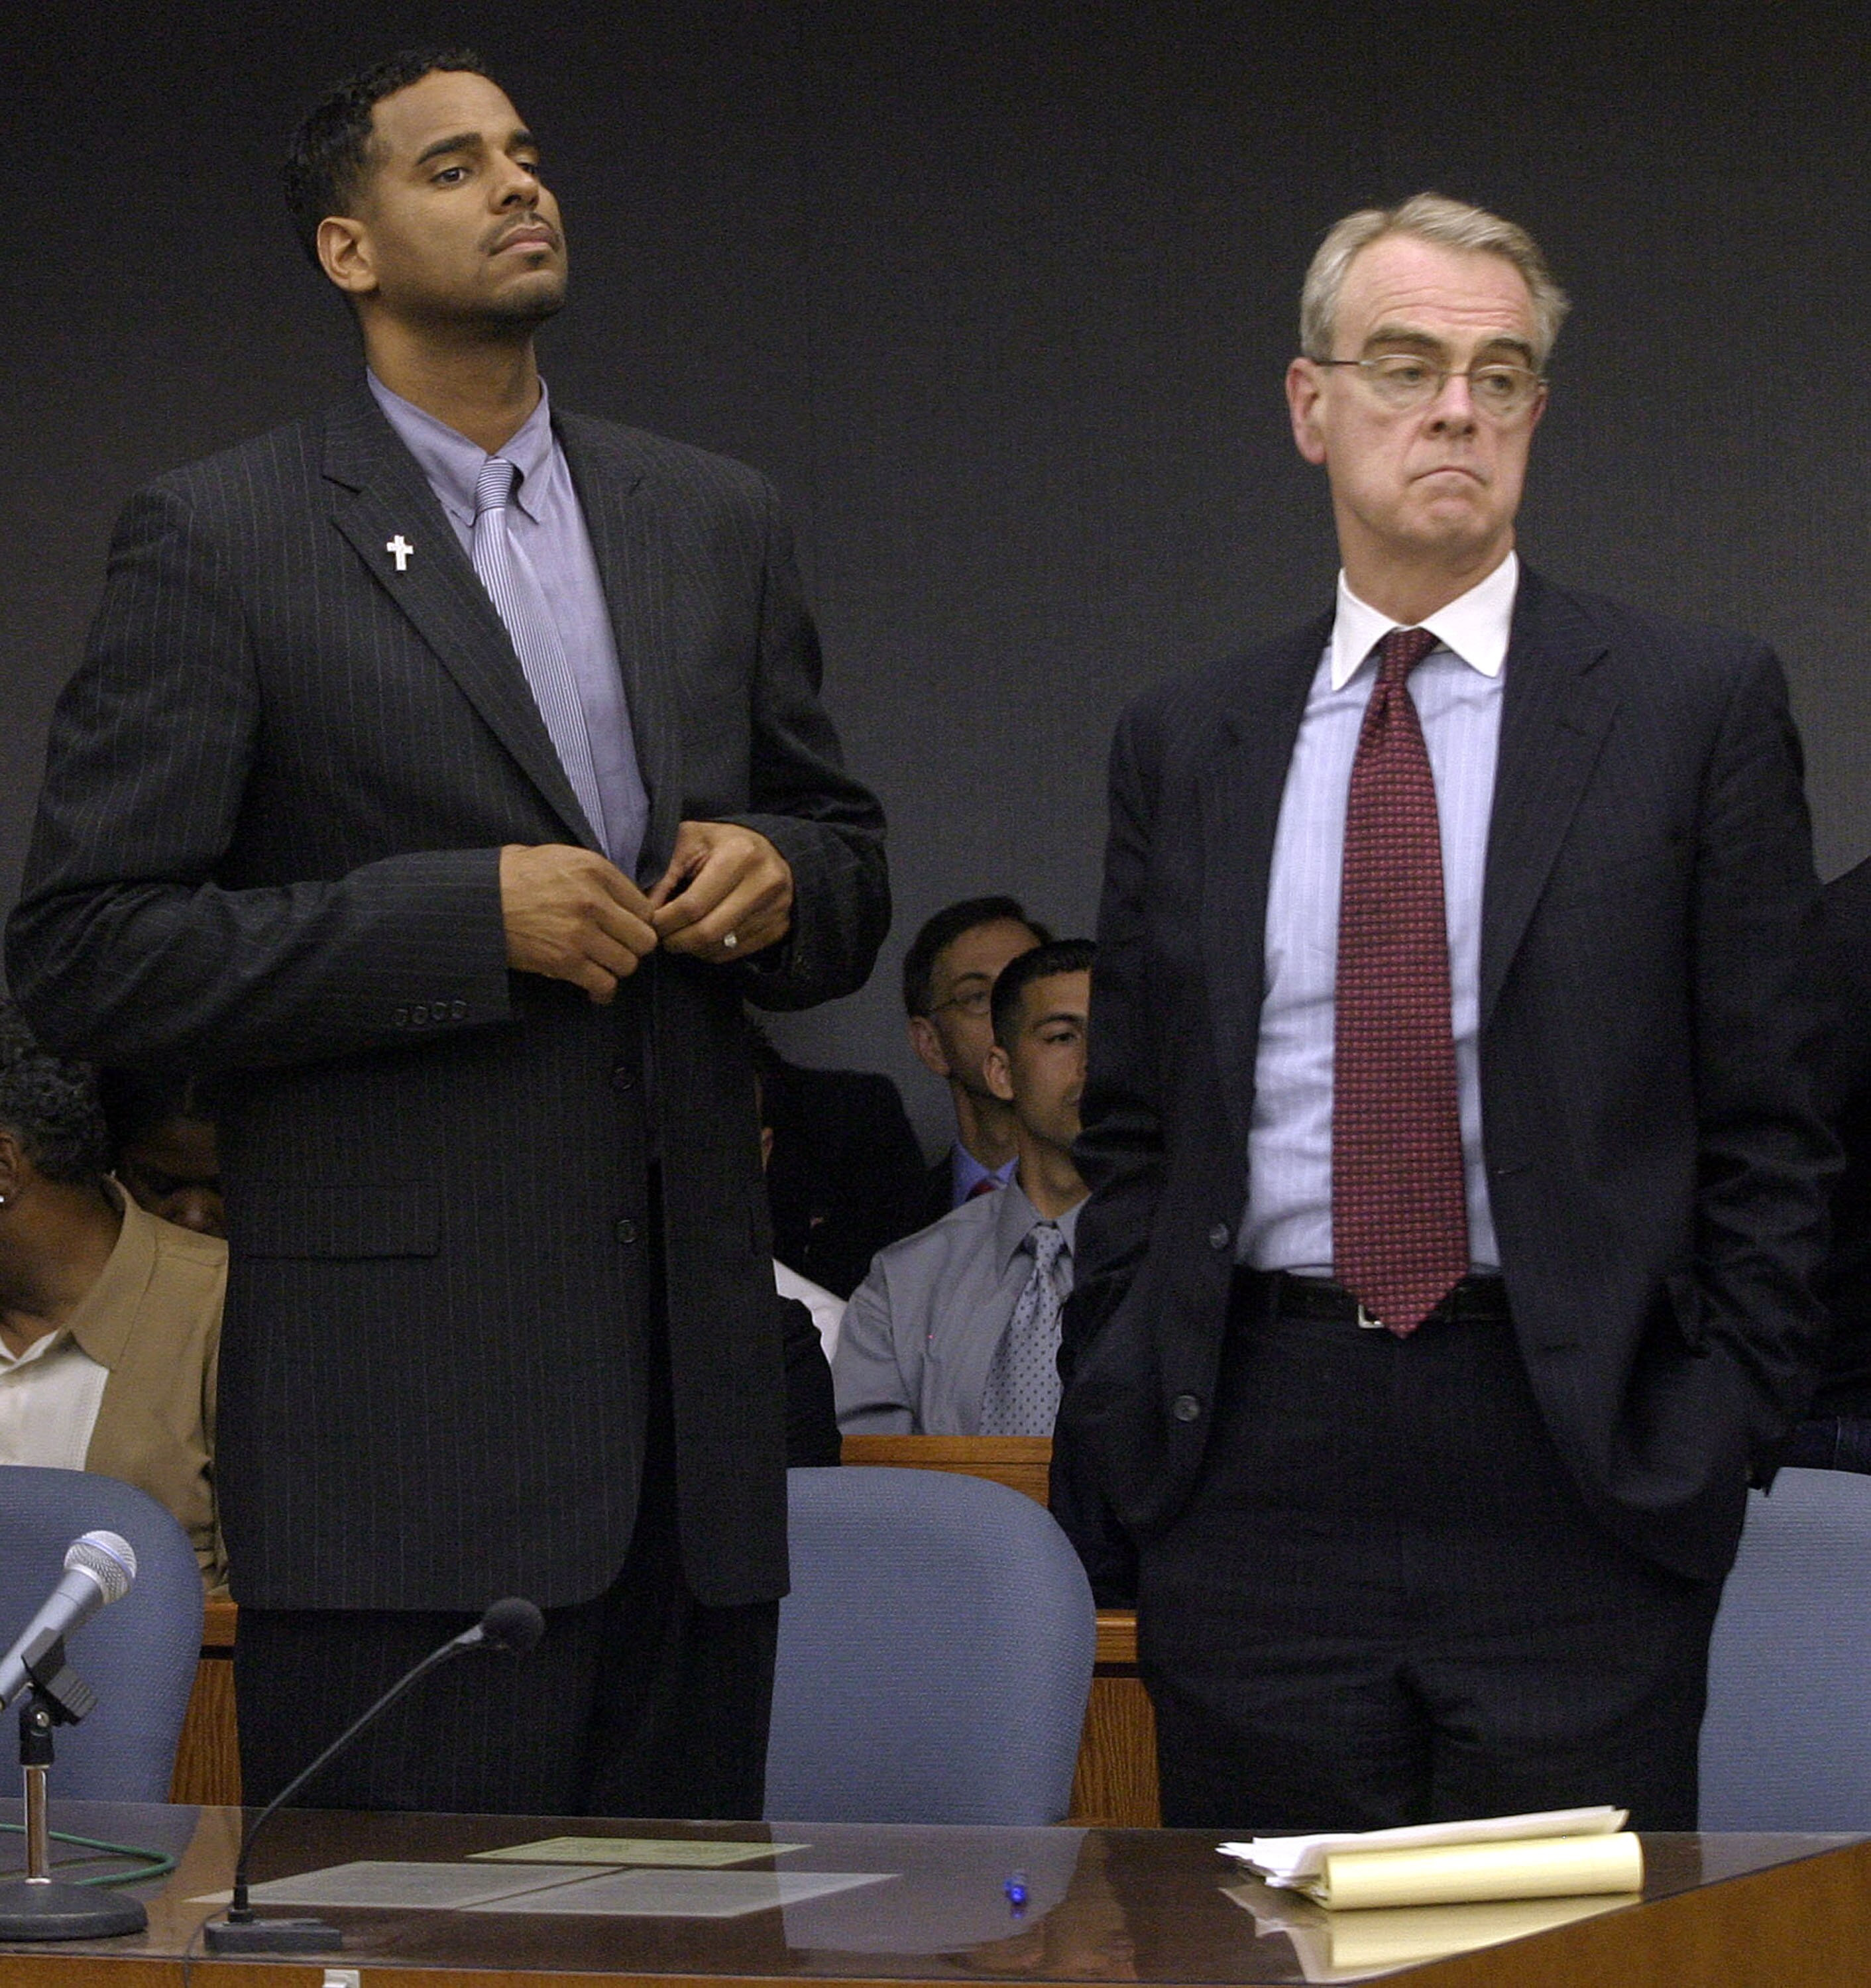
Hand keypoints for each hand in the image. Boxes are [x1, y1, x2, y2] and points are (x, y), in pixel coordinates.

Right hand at [499, 844, 657, 1002]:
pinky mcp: (564, 961)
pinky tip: (595, 988)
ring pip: (627, 964)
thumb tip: (621, 896)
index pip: (644, 907)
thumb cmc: (513, 876)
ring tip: (603, 965)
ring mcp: (580, 933)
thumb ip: (595, 874)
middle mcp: (594, 901)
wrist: (477, 900)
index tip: (626, 929)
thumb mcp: (559, 857)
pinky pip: (604, 984)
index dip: (637, 922)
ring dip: (616, 968)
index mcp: (595, 870)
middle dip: (632, 947)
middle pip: (643, 938)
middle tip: (617, 949)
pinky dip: (602, 991)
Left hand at [648, 821, 793, 962]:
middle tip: (662, 937)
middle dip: (676, 940)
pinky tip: (704, 937)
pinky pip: (736, 953)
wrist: (772, 850)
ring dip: (692, 948)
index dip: (664, 921)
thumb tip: (646, 914)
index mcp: (739, 856)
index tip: (649, 923)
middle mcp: (764, 883)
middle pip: (707, 932)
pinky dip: (712, 952)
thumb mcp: (690, 842)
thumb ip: (664, 874)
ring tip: (681, 934)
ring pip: (720, 946)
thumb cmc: (722, 843)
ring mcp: (776, 909)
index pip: (692, 905)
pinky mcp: (779, 928)